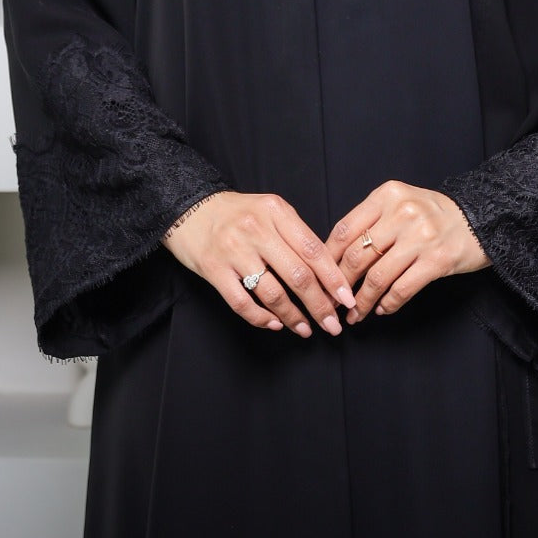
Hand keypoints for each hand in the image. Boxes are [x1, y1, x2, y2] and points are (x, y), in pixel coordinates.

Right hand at [162, 191, 355, 338]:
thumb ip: (296, 235)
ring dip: (294, 317)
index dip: (333, 278)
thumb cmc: (237, 213)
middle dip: (320, 305)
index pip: (313, 249)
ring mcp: (234, 250)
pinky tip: (275, 324)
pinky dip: (262, 318)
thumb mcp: (270, 211)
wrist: (190, 208)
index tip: (347, 300)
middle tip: (332, 325)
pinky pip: (243, 303)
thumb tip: (327, 273)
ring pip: (273, 293)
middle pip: (298, 275)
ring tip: (306, 329)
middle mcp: (257, 229)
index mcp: (276, 211)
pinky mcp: (214, 269)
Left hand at [328, 181, 488, 324]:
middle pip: (356, 255)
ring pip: (377, 277)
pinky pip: (402, 289)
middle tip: (333, 302)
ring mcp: (421, 237)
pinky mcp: (437, 261)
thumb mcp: (400, 204)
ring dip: (361, 301)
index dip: (327, 258)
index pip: (345, 229)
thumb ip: (371, 221)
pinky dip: (387, 304)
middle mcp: (402, 212)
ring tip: (354, 314)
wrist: (479, 219)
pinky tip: (381, 310)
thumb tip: (334, 257)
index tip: (319, 277)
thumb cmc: (432, 214)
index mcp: (387, 195)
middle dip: (339, 285)